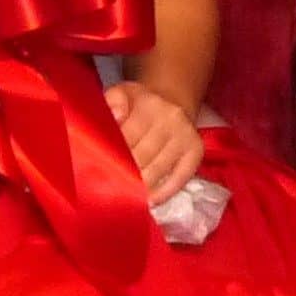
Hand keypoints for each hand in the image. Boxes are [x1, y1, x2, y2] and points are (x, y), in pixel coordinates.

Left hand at [105, 81, 204, 202]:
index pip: (127, 135)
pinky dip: (165, 192)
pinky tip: (151, 201)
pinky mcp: (196, 151)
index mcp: (149, 103)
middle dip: (124, 173)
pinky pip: (181, 176)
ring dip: (141, 187)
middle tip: (108, 189)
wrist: (173, 101)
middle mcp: (171, 118)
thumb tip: (114, 117)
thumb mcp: (123, 93)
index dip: (111, 156)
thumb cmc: (140, 104)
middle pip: (142, 154)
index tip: (98, 171)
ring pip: (159, 168)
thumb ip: (112, 102)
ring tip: (125, 198)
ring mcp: (185, 136)